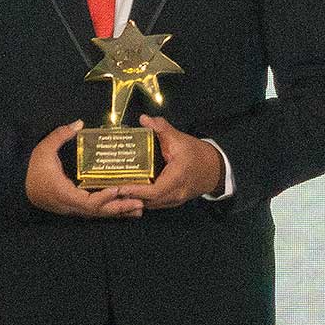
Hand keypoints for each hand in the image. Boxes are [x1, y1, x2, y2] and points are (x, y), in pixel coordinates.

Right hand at [26, 121, 143, 218]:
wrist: (19, 187)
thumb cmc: (32, 168)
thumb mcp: (43, 149)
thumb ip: (60, 135)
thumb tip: (79, 123)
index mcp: (63, 193)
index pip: (87, 202)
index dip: (103, 198)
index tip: (117, 189)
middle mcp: (70, 205)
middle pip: (98, 212)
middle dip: (119, 208)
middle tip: (140, 204)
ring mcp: (72, 209)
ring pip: (98, 214)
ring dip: (118, 212)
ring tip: (139, 209)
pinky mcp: (74, 208)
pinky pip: (95, 211)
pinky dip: (110, 210)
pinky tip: (124, 208)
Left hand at [104, 116, 223, 209]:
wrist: (214, 168)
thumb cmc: (197, 154)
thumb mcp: (180, 139)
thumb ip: (162, 128)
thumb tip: (144, 119)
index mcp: (177, 178)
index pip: (154, 191)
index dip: (136, 190)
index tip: (120, 186)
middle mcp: (176, 194)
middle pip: (148, 202)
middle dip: (129, 197)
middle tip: (110, 189)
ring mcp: (174, 200)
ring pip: (150, 205)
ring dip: (134, 200)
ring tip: (116, 192)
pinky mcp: (172, 201)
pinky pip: (155, 204)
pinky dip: (142, 199)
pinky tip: (130, 193)